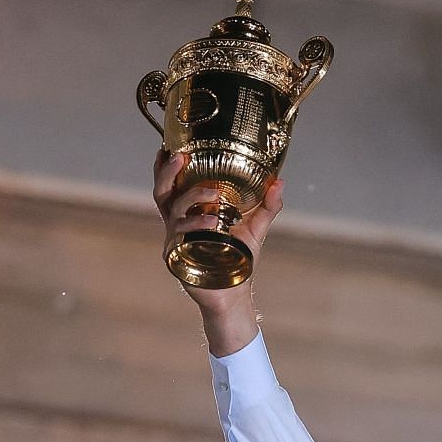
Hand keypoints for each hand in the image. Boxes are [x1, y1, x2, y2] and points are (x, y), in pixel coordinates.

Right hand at [151, 149, 285, 311]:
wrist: (234, 294)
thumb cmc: (238, 261)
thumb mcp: (255, 229)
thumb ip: (266, 206)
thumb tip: (279, 182)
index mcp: (190, 213)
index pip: (173, 186)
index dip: (166, 168)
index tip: (169, 147)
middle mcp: (178, 223)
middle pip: (162, 193)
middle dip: (168, 173)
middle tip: (180, 158)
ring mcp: (176, 240)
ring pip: (173, 210)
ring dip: (191, 197)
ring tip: (213, 193)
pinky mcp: (178, 256)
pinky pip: (181, 236)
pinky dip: (196, 225)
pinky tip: (214, 222)